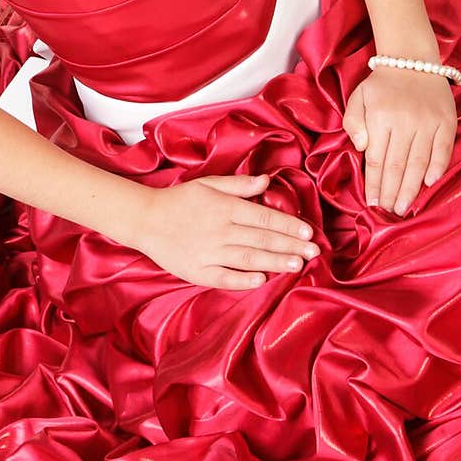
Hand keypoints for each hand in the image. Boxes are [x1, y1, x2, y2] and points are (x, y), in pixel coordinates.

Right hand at [137, 173, 319, 289]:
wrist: (145, 219)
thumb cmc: (180, 200)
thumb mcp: (209, 184)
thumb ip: (239, 185)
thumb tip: (267, 181)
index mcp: (225, 207)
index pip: (264, 217)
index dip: (288, 225)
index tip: (308, 232)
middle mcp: (220, 230)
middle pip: (262, 239)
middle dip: (290, 245)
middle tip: (314, 252)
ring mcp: (209, 252)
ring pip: (248, 258)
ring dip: (275, 261)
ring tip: (296, 265)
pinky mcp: (198, 271)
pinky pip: (225, 277)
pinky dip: (243, 279)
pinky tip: (261, 279)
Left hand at [342, 64, 457, 214]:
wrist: (412, 60)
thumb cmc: (381, 85)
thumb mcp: (358, 97)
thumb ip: (353, 122)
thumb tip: (362, 148)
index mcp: (380, 118)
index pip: (377, 159)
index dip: (375, 184)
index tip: (372, 203)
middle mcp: (404, 122)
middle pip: (397, 165)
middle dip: (392, 193)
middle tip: (390, 213)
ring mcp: (427, 122)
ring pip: (419, 162)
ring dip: (412, 187)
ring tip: (405, 207)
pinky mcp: (446, 121)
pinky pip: (443, 149)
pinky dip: (438, 167)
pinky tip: (430, 183)